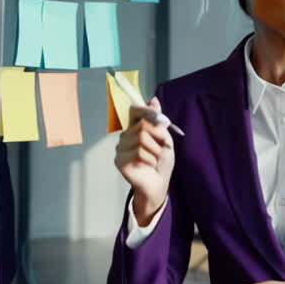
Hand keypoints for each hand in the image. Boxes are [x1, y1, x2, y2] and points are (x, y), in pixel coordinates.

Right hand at [114, 97, 173, 225]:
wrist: (158, 184)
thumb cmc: (161, 162)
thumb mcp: (164, 138)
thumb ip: (157, 120)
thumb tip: (153, 100)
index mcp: (135, 128)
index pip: (135, 111)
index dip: (145, 110)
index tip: (157, 114)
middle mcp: (125, 136)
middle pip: (142, 125)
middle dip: (158, 137)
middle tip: (162, 149)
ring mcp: (121, 148)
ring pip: (141, 138)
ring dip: (155, 150)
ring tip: (154, 159)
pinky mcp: (119, 160)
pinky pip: (139, 152)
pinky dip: (150, 159)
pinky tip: (147, 166)